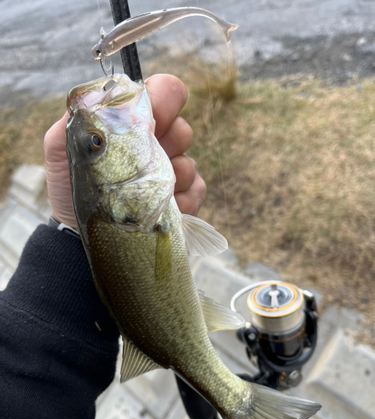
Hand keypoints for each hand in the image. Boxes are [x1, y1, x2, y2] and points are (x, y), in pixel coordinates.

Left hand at [44, 74, 205, 228]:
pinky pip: (197, 190)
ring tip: (142, 193)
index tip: (153, 116)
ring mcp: (173, 175)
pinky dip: (180, 201)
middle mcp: (156, 147)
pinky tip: (158, 212)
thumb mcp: (62, 147)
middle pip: (183, 127)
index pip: (162, 94)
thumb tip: (102, 91)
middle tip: (148, 157)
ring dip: (169, 176)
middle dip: (169, 140)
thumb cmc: (73, 189)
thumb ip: (78, 113)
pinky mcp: (185, 200)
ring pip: (189, 162)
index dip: (163, 99)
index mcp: (133, 127)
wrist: (84, 235)